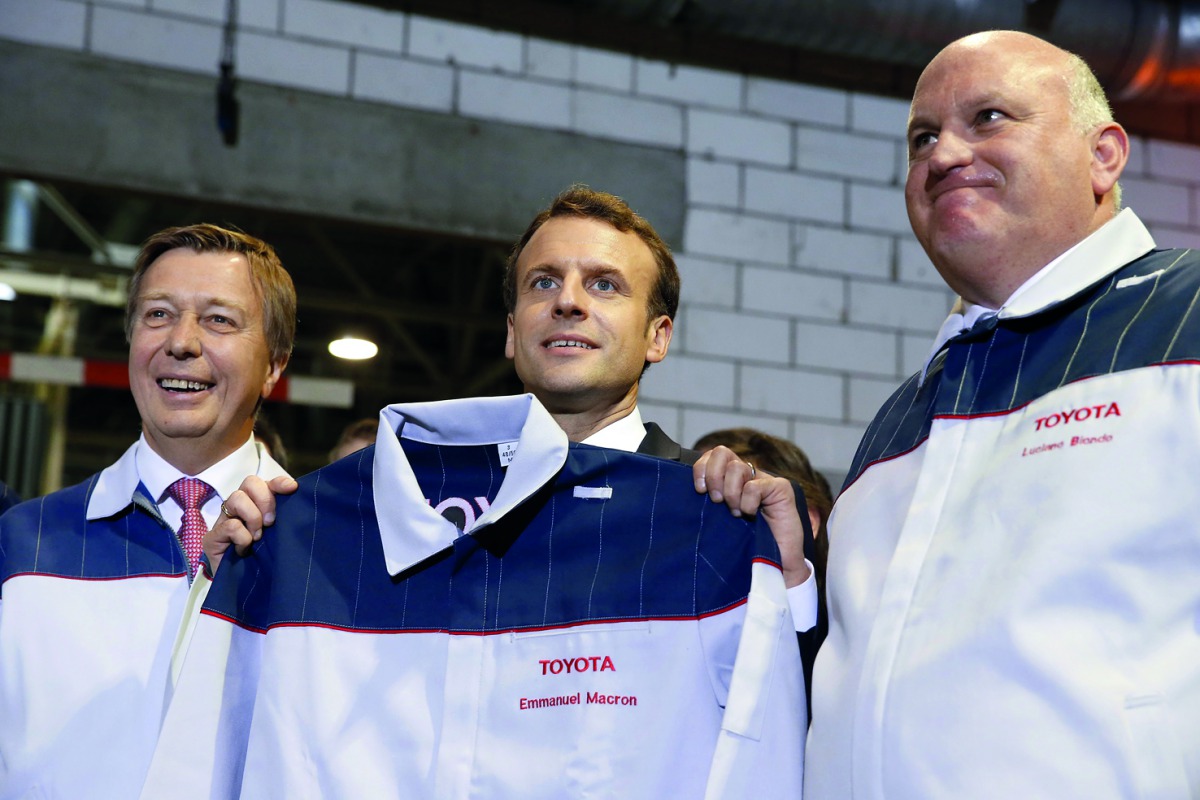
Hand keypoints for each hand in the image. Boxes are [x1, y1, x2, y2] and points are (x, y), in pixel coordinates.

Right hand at [204, 474, 297, 572]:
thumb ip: (284, 517)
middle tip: (271, 522)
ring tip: (257, 537)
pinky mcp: (212, 537)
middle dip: (265, 499)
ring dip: (253, 517)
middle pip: (250, 482)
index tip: (292, 489)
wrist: (245, 589)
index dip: (279, 482)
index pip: (266, 482)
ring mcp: (223, 520)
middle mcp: (239, 507)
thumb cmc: (264, 560)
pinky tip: (244, 550)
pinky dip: (243, 538)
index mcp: (257, 504)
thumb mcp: (279, 535)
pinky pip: (231, 525)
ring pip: (237, 498)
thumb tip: (297, 496)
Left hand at [694, 446, 810, 587]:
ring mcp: (764, 480)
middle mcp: (747, 475)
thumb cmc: (747, 545)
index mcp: (731, 479)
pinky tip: (751, 514)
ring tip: (736, 513)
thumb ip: (708, 505)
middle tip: (716, 501)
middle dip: (713, 476)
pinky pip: (754, 486)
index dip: (701, 468)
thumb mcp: (720, 522)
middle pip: (722, 453)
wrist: (778, 564)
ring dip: (731, 492)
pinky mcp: (780, 489)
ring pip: (737, 467)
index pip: (711, 456)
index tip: (699, 490)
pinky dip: (747, 502)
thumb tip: (686, 493)